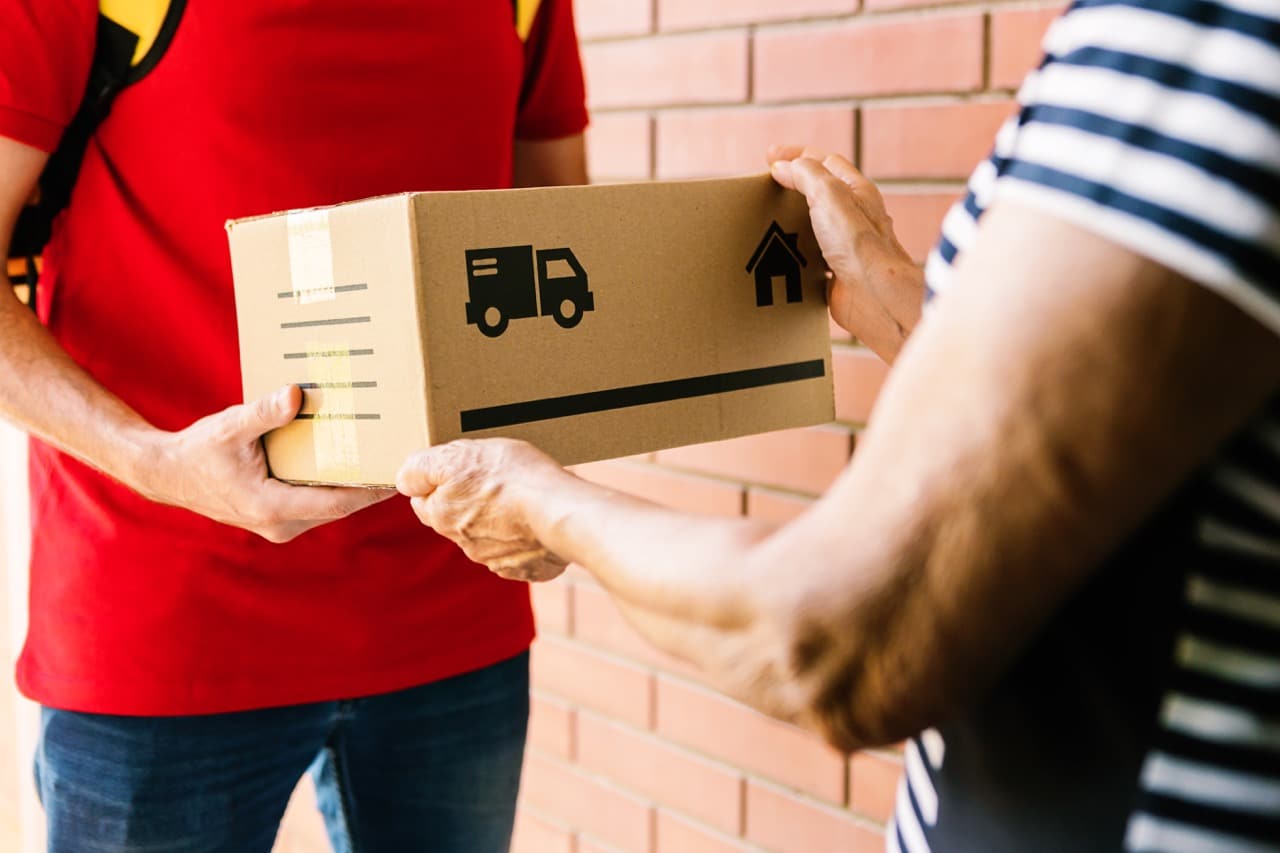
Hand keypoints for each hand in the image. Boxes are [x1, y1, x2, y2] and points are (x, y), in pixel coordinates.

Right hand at [135, 385, 393, 541]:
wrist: (168, 474)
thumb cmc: (198, 451)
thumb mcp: (230, 427)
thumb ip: (264, 412)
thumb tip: (294, 394)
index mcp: (272, 507)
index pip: (337, 504)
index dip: (371, 492)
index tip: (399, 475)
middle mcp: (280, 524)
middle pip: (340, 507)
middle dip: (369, 486)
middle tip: (400, 459)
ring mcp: (279, 525)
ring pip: (330, 508)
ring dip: (354, 488)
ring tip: (382, 461)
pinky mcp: (278, 519)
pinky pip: (316, 505)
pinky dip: (334, 488)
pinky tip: (350, 466)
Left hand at [396, 438, 569, 581]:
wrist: (558, 512)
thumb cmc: (511, 478)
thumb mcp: (458, 454)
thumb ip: (423, 467)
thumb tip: (404, 479)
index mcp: (442, 516)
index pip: (423, 501)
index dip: (437, 483)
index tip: (458, 472)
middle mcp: (464, 544)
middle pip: (456, 521)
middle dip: (467, 503)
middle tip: (492, 481)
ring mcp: (496, 560)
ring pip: (488, 537)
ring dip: (497, 521)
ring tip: (521, 500)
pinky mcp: (526, 569)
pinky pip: (519, 553)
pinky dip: (524, 540)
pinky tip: (537, 522)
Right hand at [768, 145, 924, 362]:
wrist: (874, 294)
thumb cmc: (859, 243)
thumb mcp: (828, 194)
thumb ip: (804, 174)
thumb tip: (783, 168)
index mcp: (856, 191)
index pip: (824, 162)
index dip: (797, 155)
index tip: (770, 156)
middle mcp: (853, 216)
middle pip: (818, 192)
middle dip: (791, 186)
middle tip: (766, 185)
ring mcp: (844, 245)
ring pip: (813, 225)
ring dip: (790, 221)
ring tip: (765, 218)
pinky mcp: (835, 272)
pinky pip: (809, 259)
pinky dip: (792, 254)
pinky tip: (777, 255)